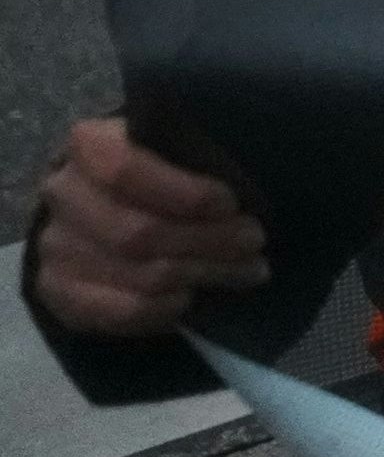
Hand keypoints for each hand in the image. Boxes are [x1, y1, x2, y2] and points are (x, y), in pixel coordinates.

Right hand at [31, 118, 266, 336]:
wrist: (103, 206)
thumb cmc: (160, 167)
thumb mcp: (176, 147)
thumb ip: (198, 157)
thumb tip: (245, 195)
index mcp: (89, 144)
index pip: (126, 171)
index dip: (185, 193)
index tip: (231, 205)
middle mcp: (62, 193)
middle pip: (138, 232)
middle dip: (209, 241)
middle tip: (254, 242)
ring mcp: (55, 245)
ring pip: (138, 275)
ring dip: (202, 276)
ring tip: (246, 271)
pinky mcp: (58, 290)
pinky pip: (119, 312)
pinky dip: (165, 310)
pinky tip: (194, 299)